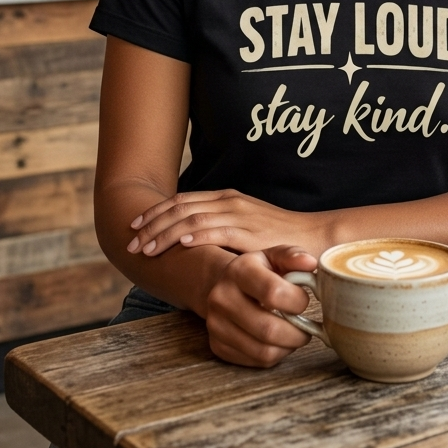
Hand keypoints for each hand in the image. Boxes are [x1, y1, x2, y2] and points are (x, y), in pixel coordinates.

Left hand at [127, 188, 332, 257]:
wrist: (316, 237)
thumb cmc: (281, 239)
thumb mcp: (247, 229)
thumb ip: (224, 231)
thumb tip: (196, 243)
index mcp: (227, 199)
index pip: (182, 201)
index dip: (156, 212)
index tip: (135, 225)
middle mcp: (230, 202)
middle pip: (180, 207)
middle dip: (151, 223)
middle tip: (130, 240)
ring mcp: (240, 215)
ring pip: (191, 218)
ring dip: (164, 233)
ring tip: (144, 248)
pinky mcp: (251, 232)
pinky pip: (218, 230)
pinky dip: (195, 234)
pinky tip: (178, 243)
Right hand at [206, 245, 317, 366]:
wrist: (225, 285)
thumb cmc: (258, 271)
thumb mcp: (274, 256)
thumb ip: (293, 256)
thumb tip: (310, 263)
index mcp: (239, 270)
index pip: (273, 292)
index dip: (297, 301)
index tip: (303, 300)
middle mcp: (222, 297)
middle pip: (268, 329)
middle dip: (297, 333)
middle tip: (306, 326)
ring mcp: (216, 324)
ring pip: (264, 351)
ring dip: (288, 346)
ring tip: (294, 334)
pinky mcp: (218, 346)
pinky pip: (256, 361)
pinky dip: (275, 355)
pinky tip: (277, 341)